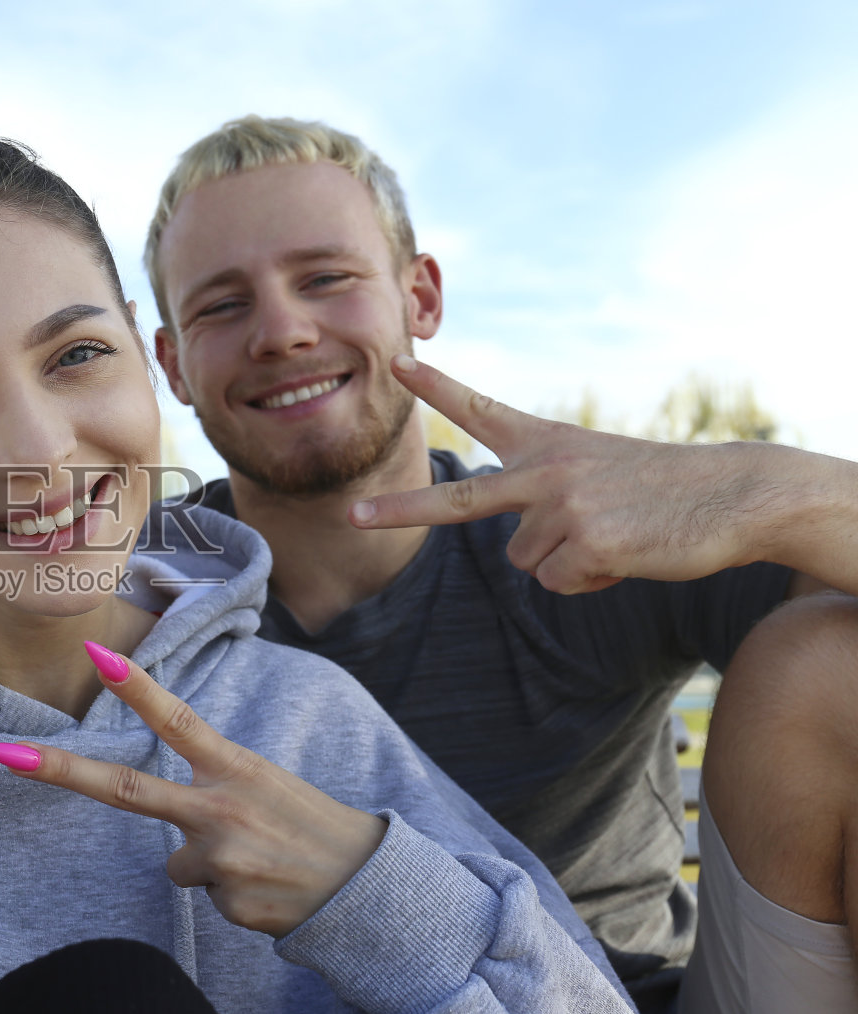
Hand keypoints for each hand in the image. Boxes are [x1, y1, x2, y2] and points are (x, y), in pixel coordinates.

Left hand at [0, 644, 386, 937]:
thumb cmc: (313, 829)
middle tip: (6, 754)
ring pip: (178, 864)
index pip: (178, 720)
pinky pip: (205, 896)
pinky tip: (268, 890)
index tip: (95, 653)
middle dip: (61, 770)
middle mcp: (220, 811)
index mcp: (236, 769)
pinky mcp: (225, 903)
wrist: (368, 892)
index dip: (136, 688)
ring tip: (261, 864)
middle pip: (126, 790)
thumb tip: (171, 843)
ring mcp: (219, 860)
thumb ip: (216, 792)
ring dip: (210, 866)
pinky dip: (231, 895)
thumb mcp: (270, 786)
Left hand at [351, 354, 773, 593]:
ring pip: (525, 561)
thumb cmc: (661, 487)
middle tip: (351, 517)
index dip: (436, 386)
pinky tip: (626, 553)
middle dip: (400, 511)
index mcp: (545, 442)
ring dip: (565, 561)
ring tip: (613, 534)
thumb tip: (518, 555)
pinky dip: (589, 579)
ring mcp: (562, 506)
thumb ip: (543, 494)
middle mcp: (544, 470)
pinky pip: (558, 581)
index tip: (397, 362)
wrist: (732, 495)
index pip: (480, 407)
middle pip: (458, 499)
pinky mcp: (585, 543)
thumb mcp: (595, 471)